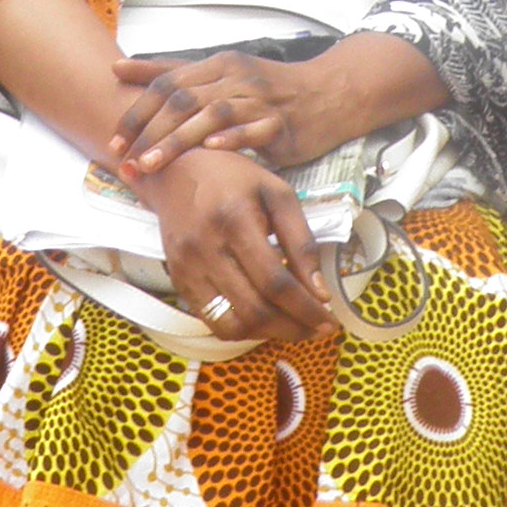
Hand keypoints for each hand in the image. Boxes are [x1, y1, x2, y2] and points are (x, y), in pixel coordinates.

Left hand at [110, 48, 328, 174]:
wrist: (328, 92)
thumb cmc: (268, 88)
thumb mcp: (220, 73)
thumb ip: (171, 72)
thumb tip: (118, 67)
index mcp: (217, 64)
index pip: (168, 83)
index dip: (138, 111)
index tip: (115, 139)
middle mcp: (235, 77)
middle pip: (184, 100)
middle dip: (149, 131)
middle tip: (125, 158)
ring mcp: (259, 99)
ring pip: (212, 115)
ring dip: (178, 140)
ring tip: (152, 163)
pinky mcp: (282, 124)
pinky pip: (254, 130)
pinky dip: (231, 139)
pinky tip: (211, 150)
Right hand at [141, 148, 333, 340]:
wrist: (177, 172)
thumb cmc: (234, 179)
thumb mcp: (277, 195)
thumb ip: (301, 242)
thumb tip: (319, 293)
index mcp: (235, 220)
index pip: (275, 281)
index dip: (306, 308)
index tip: (329, 321)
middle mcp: (206, 248)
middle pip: (255, 309)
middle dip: (293, 327)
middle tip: (317, 329)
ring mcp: (187, 269)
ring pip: (233, 324)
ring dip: (269, 334)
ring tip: (293, 326)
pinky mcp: (178, 281)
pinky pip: (213, 322)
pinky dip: (244, 329)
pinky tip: (264, 318)